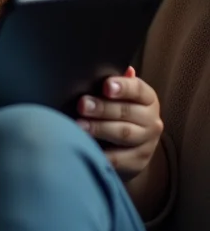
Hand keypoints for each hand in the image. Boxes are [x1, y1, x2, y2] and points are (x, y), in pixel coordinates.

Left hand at [76, 66, 163, 180]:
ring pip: (123, 134)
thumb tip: (123, 69)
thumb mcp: (118, 97)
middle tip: (82, 105)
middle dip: (103, 108)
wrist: (130, 148)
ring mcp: (147, 143)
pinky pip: (119, 158)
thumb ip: (115, 84)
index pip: (138, 89)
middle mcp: (152, 120)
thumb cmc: (118, 112)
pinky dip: (103, 154)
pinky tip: (87, 147)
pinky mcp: (138, 162)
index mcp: (147, 99)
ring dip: (100, 129)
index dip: (123, 87)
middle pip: (127, 112)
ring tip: (79, 125)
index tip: (106, 86)